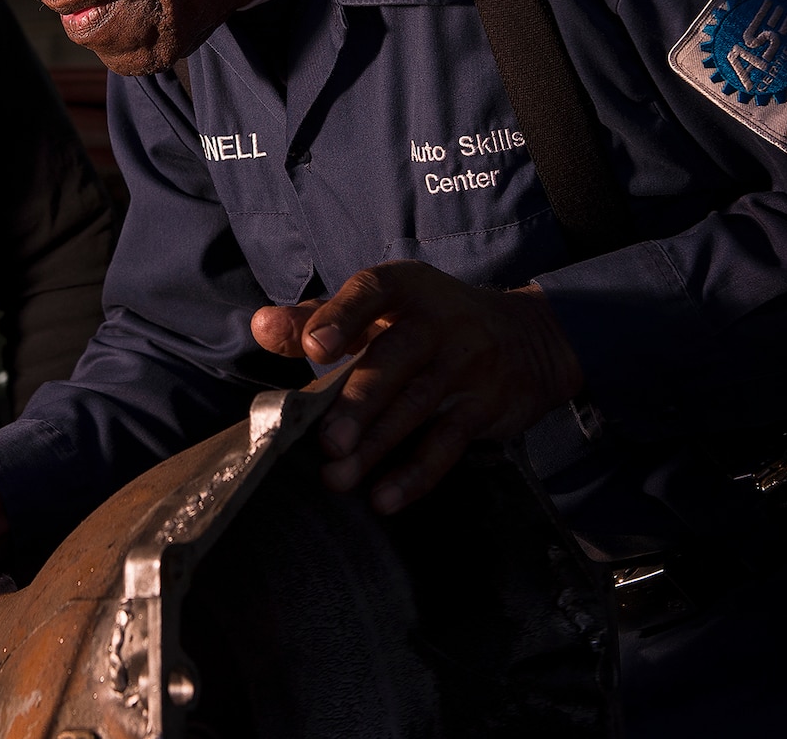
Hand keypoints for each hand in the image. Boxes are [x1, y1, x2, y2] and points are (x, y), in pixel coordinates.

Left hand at [250, 260, 581, 515]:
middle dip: (359, 401)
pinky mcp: (483, 406)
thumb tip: (260, 325)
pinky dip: (416, 474)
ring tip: (339, 477)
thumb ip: (316, 317)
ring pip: (418, 406)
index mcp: (403, 288)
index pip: (371, 291)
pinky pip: (448, 442)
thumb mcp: (380, 308)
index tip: (314, 349)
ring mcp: (464, 364)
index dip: (342, 316)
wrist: (526, 338)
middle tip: (326, 442)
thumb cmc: (426, 322)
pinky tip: (384, 498)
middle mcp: (437, 321)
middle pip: (395, 358)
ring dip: (378, 445)